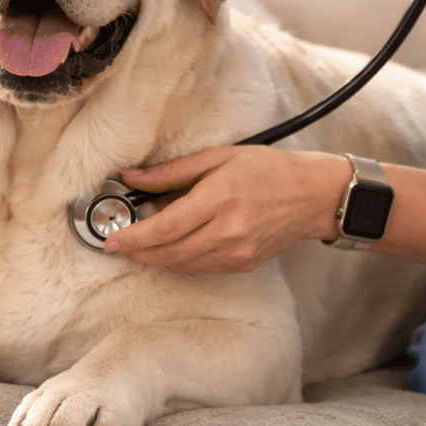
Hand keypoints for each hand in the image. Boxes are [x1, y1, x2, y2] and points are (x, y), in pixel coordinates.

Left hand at [105, 146, 346, 274]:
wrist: (313, 195)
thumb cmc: (267, 169)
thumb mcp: (218, 157)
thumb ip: (171, 171)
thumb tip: (131, 176)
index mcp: (220, 198)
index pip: (166, 226)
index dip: (134, 237)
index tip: (113, 240)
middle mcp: (229, 230)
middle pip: (170, 251)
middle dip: (138, 251)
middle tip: (117, 246)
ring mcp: (238, 251)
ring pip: (183, 264)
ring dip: (156, 258)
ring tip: (138, 247)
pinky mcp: (244, 264)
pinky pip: (201, 267)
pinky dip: (180, 260)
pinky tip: (170, 249)